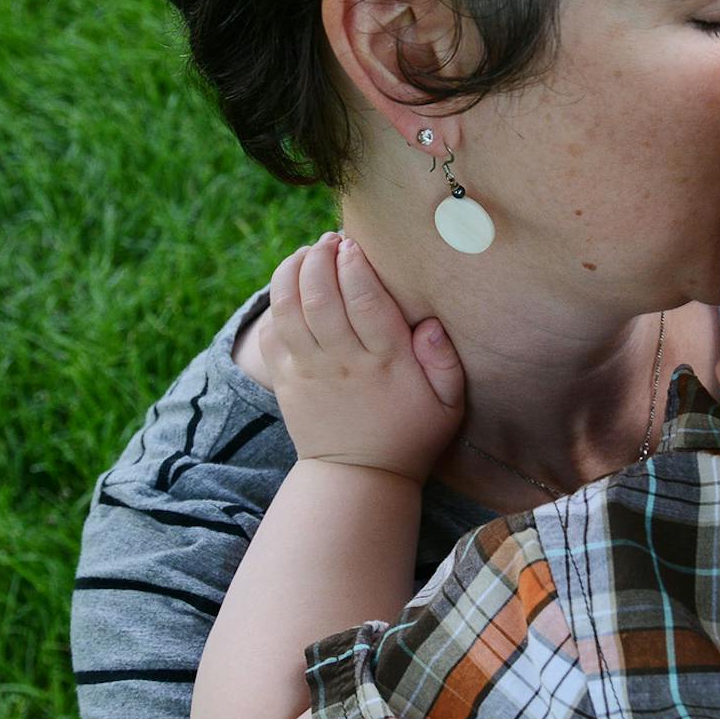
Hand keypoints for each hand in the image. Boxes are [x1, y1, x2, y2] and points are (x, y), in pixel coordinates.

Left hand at [259, 231, 465, 481]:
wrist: (361, 478)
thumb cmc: (411, 433)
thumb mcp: (448, 404)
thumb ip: (444, 361)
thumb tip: (432, 323)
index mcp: (385, 362)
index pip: (365, 301)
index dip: (356, 266)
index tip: (355, 244)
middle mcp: (342, 363)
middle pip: (320, 296)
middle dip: (320, 258)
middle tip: (330, 240)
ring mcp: (308, 372)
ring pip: (289, 310)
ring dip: (292, 272)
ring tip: (307, 253)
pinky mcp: (285, 381)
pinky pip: (271, 335)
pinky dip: (274, 304)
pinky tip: (290, 286)